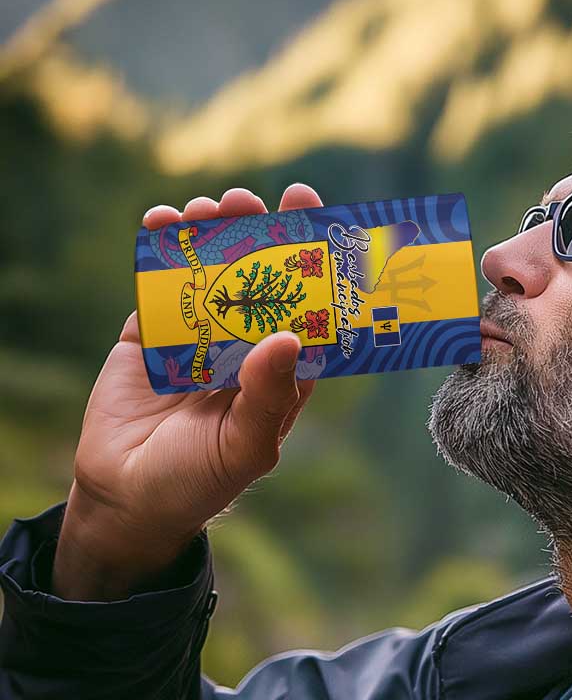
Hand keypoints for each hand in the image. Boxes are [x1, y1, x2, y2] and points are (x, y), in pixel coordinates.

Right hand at [53, 184, 323, 600]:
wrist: (127, 497)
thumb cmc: (199, 481)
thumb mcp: (244, 447)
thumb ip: (268, 396)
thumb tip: (288, 336)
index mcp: (281, 373)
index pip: (307, 310)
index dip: (314, 266)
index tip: (315, 220)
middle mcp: (246, 347)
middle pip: (259, 280)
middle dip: (259, 236)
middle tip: (253, 201)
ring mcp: (198, 337)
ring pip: (212, 272)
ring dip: (212, 235)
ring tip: (210, 208)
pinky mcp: (151, 334)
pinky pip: (160, 284)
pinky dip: (160, 251)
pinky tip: (163, 222)